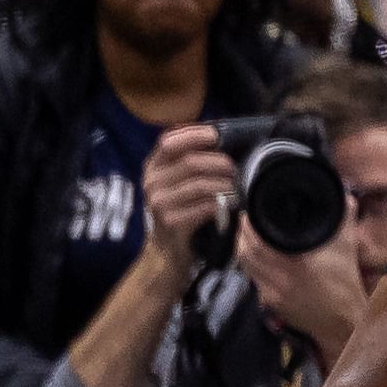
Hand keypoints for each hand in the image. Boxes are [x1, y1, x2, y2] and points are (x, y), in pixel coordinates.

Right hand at [139, 124, 241, 281]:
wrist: (166, 252)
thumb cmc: (178, 211)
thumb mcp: (175, 183)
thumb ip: (188, 161)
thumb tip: (221, 138)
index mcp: (152, 167)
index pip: (168, 141)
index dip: (194, 134)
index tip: (217, 135)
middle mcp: (151, 182)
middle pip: (190, 161)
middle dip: (218, 162)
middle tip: (234, 168)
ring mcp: (159, 203)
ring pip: (199, 184)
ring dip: (223, 184)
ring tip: (235, 187)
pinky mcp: (171, 222)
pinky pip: (203, 206)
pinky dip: (221, 203)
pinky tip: (229, 203)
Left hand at [235, 217, 367, 368]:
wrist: (343, 320)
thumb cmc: (345, 282)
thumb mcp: (347, 246)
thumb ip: (345, 217)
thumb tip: (343, 195)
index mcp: (295, 265)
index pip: (258, 243)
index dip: (249, 226)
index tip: (250, 211)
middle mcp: (278, 280)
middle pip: (246, 255)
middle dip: (241, 234)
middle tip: (245, 219)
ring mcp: (271, 294)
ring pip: (246, 267)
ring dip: (243, 249)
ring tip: (247, 233)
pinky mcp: (270, 303)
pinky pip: (253, 278)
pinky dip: (251, 264)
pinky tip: (256, 256)